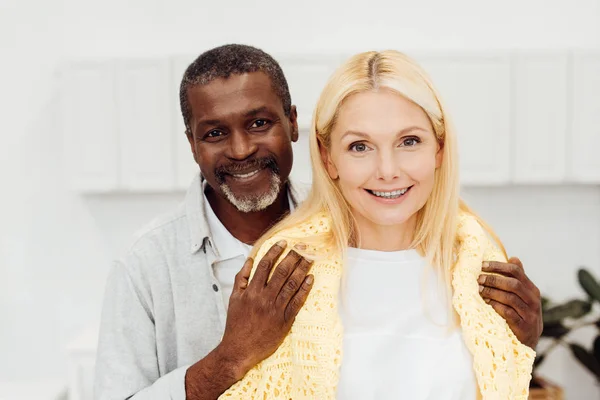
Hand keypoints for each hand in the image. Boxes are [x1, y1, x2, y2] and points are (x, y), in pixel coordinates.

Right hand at [219, 240, 313, 375]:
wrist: (239, 350)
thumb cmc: (236, 324)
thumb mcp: (233, 299)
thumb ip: (241, 279)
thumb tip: (249, 260)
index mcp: (251, 291)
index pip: (265, 265)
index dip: (275, 252)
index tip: (284, 242)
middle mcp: (264, 298)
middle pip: (281, 272)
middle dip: (292, 257)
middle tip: (301, 246)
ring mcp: (276, 309)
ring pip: (291, 284)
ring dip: (301, 270)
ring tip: (309, 258)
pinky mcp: (285, 320)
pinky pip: (297, 302)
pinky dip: (305, 289)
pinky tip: (311, 279)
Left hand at [478, 257, 541, 348]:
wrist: (527, 343)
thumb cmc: (521, 315)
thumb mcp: (522, 297)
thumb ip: (518, 279)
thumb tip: (513, 258)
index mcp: (532, 289)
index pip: (516, 271)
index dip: (498, 266)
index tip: (482, 265)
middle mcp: (533, 300)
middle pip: (513, 283)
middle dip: (493, 279)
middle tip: (478, 279)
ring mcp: (530, 314)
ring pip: (510, 298)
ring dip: (492, 292)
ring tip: (479, 290)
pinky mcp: (524, 327)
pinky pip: (508, 313)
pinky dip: (496, 306)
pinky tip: (486, 303)